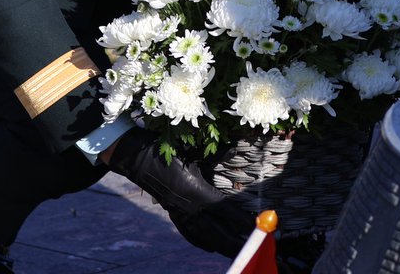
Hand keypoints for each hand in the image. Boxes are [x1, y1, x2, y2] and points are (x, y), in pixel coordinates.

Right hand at [104, 128, 251, 255]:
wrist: (144, 162)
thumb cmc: (171, 152)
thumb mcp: (197, 155)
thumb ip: (219, 156)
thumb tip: (236, 148)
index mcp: (200, 193)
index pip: (226, 212)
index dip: (242, 221)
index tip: (256, 226)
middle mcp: (192, 208)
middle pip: (218, 232)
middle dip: (235, 241)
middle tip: (251, 246)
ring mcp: (182, 215)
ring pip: (205, 237)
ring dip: (221, 245)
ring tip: (235, 251)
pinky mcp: (174, 215)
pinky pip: (190, 234)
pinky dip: (202, 242)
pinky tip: (210, 247)